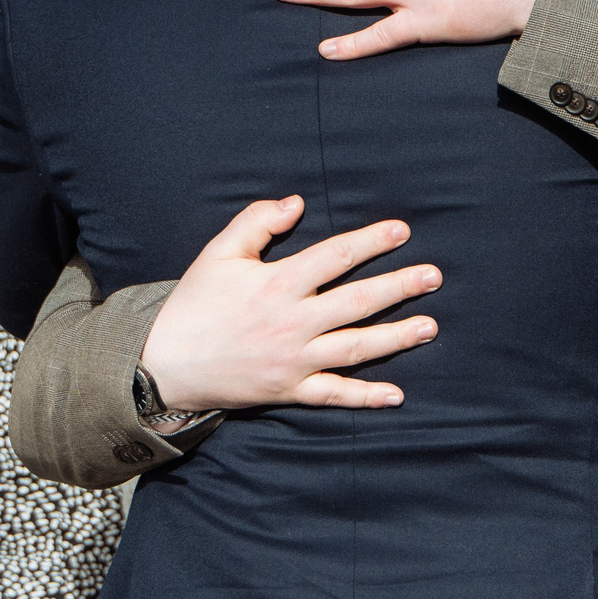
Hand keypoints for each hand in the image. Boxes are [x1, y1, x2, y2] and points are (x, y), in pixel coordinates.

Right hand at [142, 196, 440, 410]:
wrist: (163, 365)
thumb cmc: (193, 305)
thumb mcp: (219, 253)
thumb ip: (258, 222)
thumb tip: (297, 202)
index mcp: (278, 284)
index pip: (335, 257)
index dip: (371, 242)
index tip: (402, 231)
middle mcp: (293, 323)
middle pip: (358, 301)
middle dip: (400, 287)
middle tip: (434, 276)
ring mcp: (295, 360)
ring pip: (357, 347)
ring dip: (397, 337)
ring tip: (430, 326)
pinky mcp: (290, 389)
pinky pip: (334, 395)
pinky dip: (366, 397)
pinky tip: (396, 394)